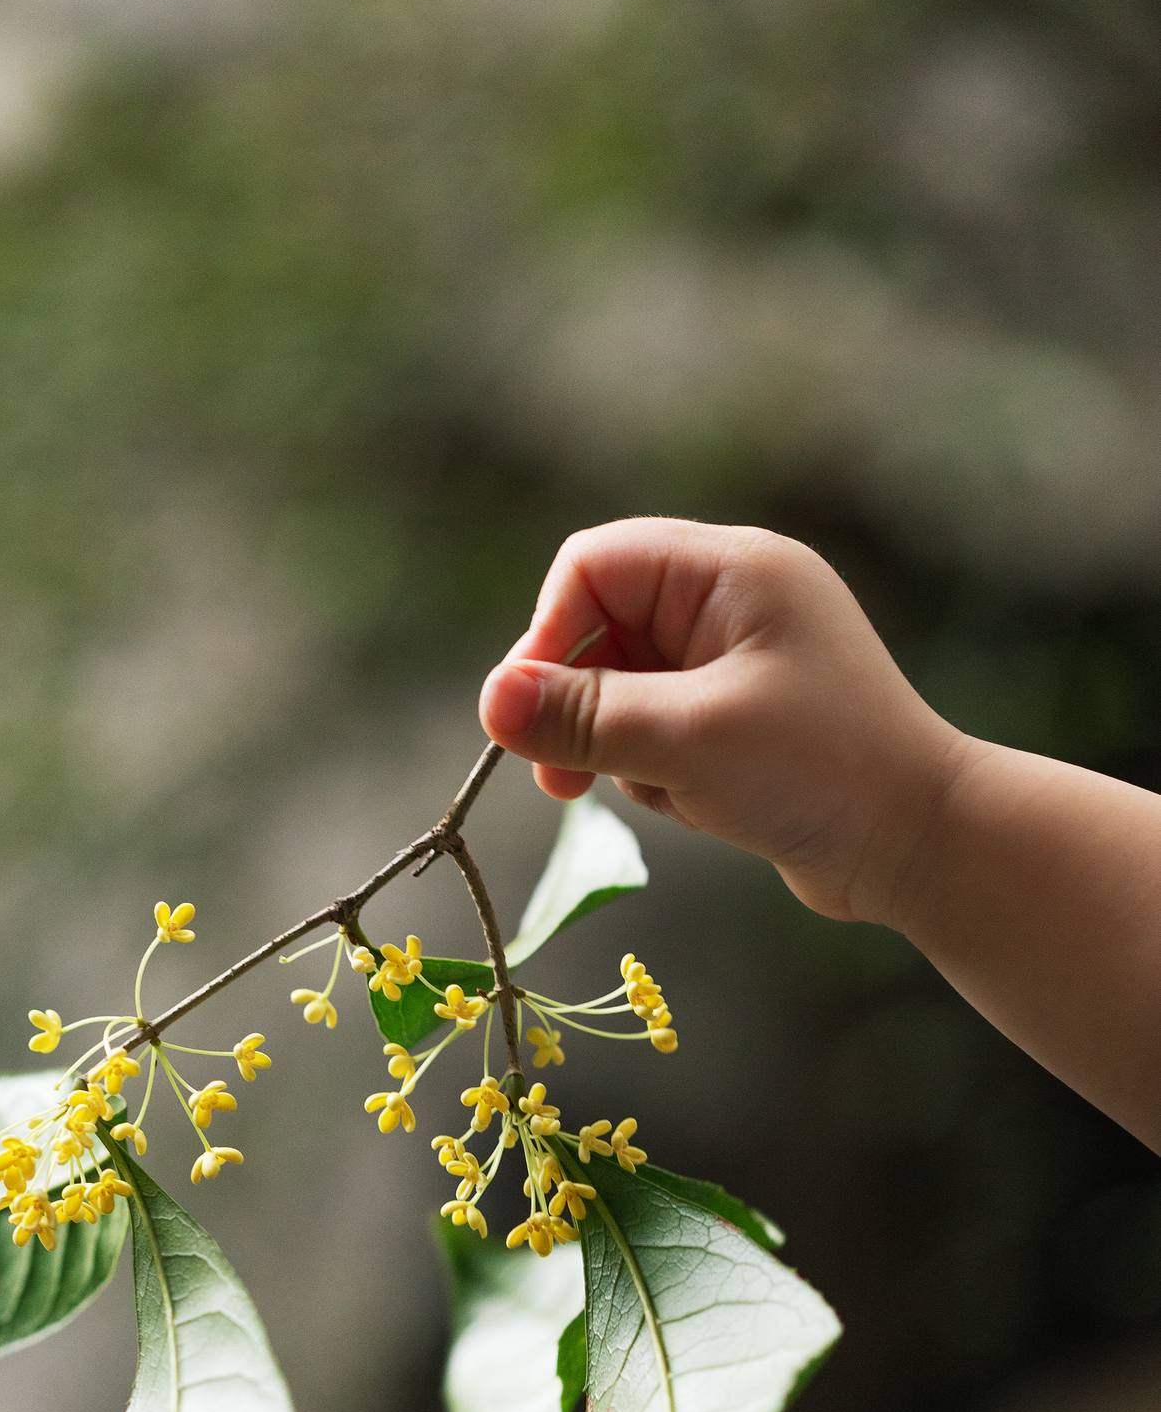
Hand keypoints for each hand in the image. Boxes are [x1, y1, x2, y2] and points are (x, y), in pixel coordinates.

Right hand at [479, 517, 966, 923]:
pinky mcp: (740, 716)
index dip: (549, 633)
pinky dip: (652, 766)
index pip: (594, 565)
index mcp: (731, 571)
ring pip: (621, 684)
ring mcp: (738, 659)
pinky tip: (692, 804)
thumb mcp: (688, 741)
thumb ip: (585, 715)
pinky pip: (655, 725)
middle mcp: (733, 601)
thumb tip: (489, 701)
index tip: (532, 713)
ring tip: (652, 792)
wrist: (922, 846)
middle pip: (600, 625)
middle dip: (575, 701)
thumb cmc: (821, 774)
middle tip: (561, 777)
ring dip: (615, 742)